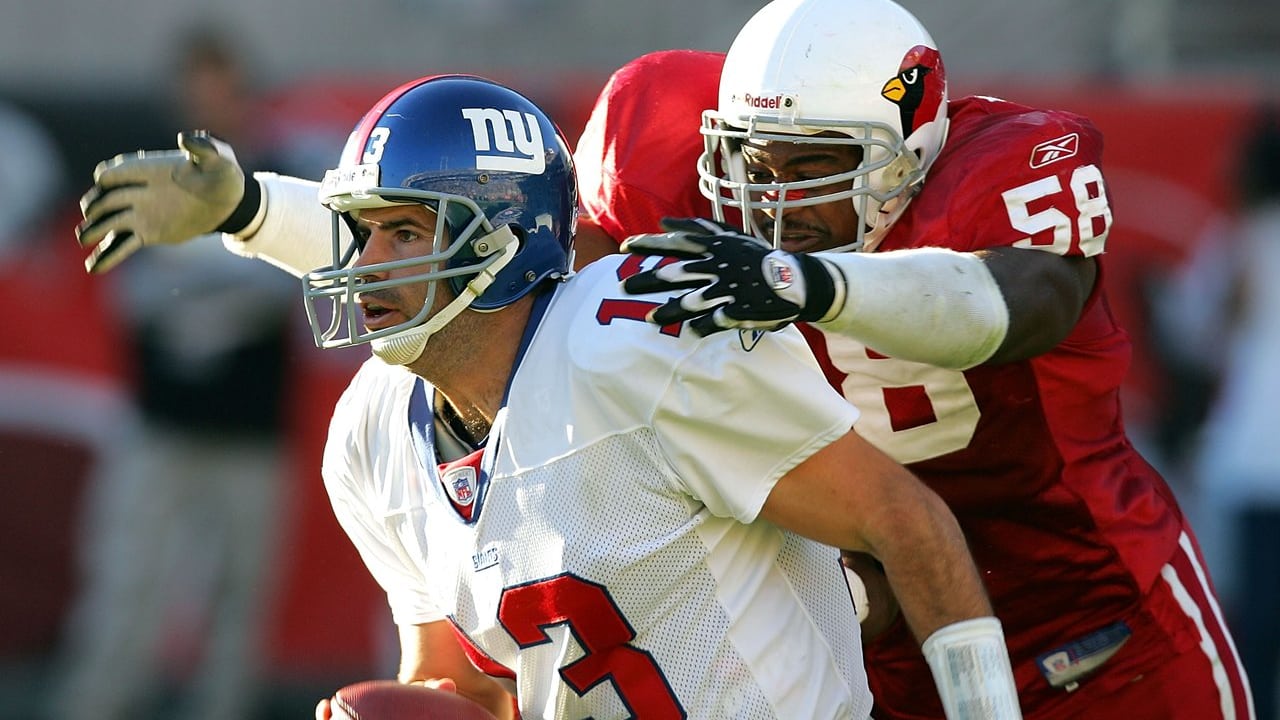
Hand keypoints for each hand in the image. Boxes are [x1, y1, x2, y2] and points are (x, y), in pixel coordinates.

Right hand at [76, 130, 247, 272]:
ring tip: (83, 241)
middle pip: (103, 199)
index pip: (113, 172)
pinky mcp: (147, 233)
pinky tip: (93, 268)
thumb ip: (204, 147)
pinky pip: (122, 245)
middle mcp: (137, 191)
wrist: (230, 202)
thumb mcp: (220, 158)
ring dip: (92, 231)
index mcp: (147, 169)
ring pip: (107, 223)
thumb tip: (185, 138)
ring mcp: (140, 214)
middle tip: (93, 217)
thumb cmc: (223, 174)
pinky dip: (107, 256)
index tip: (105, 185)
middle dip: (94, 206)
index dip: (107, 179)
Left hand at [620, 217, 840, 335]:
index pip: (676, 243)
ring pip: (692, 301)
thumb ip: (697, 228)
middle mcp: (717, 267)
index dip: (650, 244)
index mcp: (715, 247)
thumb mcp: (728, 236)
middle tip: (623, 286)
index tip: (626, 247)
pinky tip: (690, 334)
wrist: (793, 279)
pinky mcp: (738, 311)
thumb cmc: (756, 257)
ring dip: (669, 311)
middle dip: (647, 280)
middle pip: (676, 273)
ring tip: (650, 319)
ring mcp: (728, 290)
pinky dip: (702, 327)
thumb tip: (664, 221)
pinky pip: (715, 321)